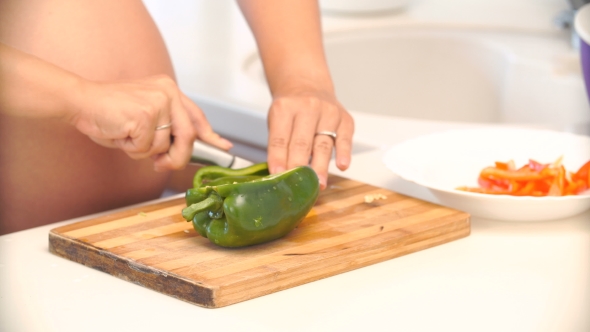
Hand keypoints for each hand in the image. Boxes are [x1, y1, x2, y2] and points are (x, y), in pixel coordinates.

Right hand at [67, 75, 231, 170]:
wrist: (79, 101)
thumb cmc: (108, 112)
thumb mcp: (144, 116)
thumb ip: (165, 129)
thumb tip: (179, 151)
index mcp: (169, 89)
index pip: (196, 115)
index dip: (210, 134)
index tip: (224, 146)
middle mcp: (167, 92)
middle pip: (187, 136)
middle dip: (177, 157)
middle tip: (162, 165)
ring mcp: (157, 103)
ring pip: (164, 146)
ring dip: (143, 151)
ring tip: (126, 134)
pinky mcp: (145, 115)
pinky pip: (145, 148)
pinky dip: (130, 149)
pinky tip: (120, 133)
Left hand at [267, 87, 353, 189]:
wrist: (307, 85)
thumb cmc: (290, 109)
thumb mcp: (277, 120)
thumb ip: (279, 144)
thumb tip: (280, 175)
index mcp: (285, 108)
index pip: (280, 138)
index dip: (278, 159)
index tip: (277, 176)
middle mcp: (308, 107)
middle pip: (302, 142)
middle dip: (299, 167)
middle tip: (298, 186)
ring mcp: (328, 112)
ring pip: (323, 144)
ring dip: (321, 166)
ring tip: (319, 184)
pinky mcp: (344, 119)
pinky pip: (344, 138)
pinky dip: (344, 153)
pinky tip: (342, 166)